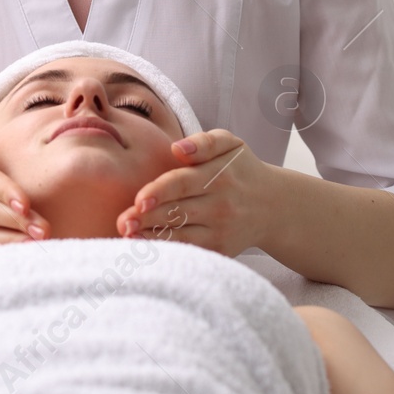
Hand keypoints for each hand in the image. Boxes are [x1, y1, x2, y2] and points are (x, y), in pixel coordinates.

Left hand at [114, 129, 275, 256]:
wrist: (272, 205)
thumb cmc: (240, 169)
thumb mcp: (229, 144)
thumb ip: (204, 142)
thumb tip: (177, 149)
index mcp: (219, 176)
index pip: (182, 184)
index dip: (159, 192)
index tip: (138, 201)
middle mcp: (220, 206)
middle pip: (176, 213)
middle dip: (146, 218)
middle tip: (122, 222)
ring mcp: (220, 231)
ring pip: (180, 236)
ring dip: (151, 237)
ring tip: (127, 234)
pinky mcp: (220, 250)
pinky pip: (188, 251)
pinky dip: (165, 250)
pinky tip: (143, 246)